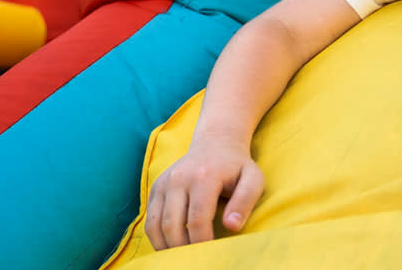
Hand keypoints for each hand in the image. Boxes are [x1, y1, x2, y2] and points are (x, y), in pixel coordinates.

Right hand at [145, 141, 264, 249]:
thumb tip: (231, 226)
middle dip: (182, 249)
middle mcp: (179, 178)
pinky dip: (156, 238)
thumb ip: (245, 201)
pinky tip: (171, 247)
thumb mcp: (253, 179)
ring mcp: (164, 183)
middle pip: (172, 225)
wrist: (215, 143)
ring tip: (182, 258)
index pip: (197, 219)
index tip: (210, 255)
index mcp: (204, 176)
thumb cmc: (237, 167)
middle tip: (195, 260)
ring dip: (166, 247)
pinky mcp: (155, 188)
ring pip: (156, 225)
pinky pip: (149, 220)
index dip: (202, 243)